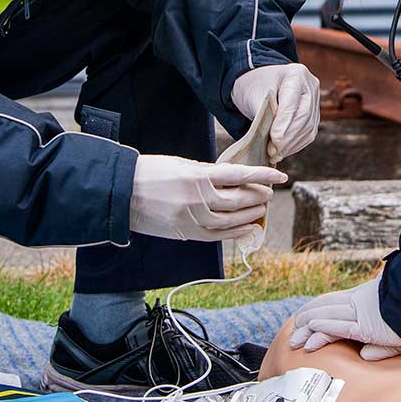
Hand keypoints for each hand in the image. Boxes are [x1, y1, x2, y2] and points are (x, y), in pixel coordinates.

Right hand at [128, 152, 286, 242]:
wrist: (121, 193)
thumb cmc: (150, 173)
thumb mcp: (181, 165)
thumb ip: (207, 173)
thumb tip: (230, 179)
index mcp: (198, 177)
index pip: (239, 176)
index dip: (262, 176)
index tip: (279, 176)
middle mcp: (198, 200)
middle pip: (238, 200)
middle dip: (258, 196)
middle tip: (269, 193)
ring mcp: (192, 219)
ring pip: (231, 221)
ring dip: (250, 216)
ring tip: (261, 211)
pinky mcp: (185, 232)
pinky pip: (216, 236)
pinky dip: (234, 233)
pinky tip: (247, 229)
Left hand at [232, 63, 319, 161]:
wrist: (261, 83)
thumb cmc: (255, 86)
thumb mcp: (254, 94)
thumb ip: (265, 113)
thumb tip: (275, 139)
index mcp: (296, 74)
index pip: (292, 102)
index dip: (284, 123)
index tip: (274, 139)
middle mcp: (310, 86)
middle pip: (304, 116)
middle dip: (288, 137)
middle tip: (273, 150)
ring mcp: (315, 101)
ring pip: (308, 128)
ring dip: (291, 144)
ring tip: (275, 153)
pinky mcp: (314, 115)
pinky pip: (308, 133)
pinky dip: (295, 145)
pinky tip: (282, 151)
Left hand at [287, 277, 400, 360]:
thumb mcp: (396, 332)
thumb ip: (380, 344)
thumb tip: (364, 355)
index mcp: (365, 300)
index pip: (334, 305)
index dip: (317, 311)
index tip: (305, 320)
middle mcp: (359, 304)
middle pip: (325, 309)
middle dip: (306, 320)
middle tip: (293, 333)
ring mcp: (361, 313)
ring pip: (326, 317)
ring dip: (307, 328)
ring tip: (295, 339)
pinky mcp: (366, 326)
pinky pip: (339, 327)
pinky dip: (322, 329)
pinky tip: (311, 333)